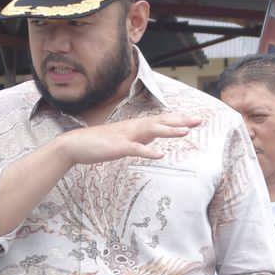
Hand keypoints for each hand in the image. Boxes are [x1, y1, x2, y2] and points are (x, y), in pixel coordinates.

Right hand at [56, 113, 200, 165]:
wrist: (75, 145)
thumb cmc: (99, 144)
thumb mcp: (124, 141)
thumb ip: (139, 140)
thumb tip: (153, 142)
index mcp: (135, 127)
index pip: (160, 121)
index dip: (178, 120)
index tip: (194, 120)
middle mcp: (133, 128)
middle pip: (160, 122)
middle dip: (180, 121)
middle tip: (199, 120)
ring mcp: (125, 136)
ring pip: (150, 131)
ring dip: (168, 131)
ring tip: (185, 132)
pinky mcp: (117, 147)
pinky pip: (135, 149)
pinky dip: (148, 152)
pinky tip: (160, 155)